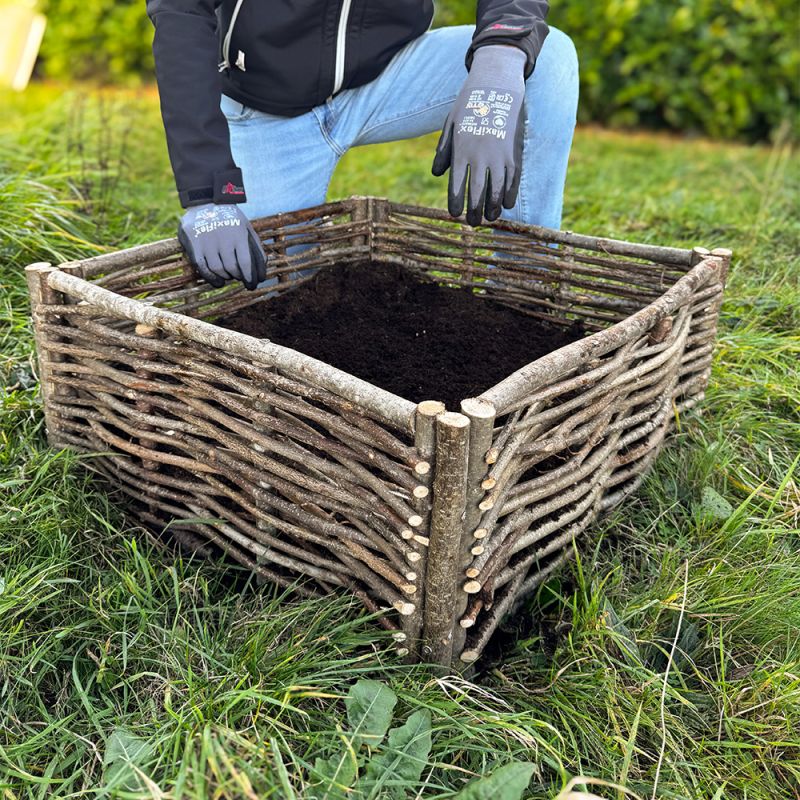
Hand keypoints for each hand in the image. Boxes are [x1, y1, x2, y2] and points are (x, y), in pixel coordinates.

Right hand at [178, 203, 266, 290]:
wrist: (206, 201)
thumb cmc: (230, 218)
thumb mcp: (246, 227)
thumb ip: (255, 246)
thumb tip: (263, 269)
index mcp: (238, 234)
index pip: (246, 262)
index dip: (250, 276)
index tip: (252, 285)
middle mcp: (223, 238)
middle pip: (232, 267)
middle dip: (238, 276)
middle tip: (240, 277)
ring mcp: (207, 241)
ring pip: (218, 269)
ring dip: (225, 277)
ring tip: (229, 276)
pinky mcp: (194, 244)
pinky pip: (202, 267)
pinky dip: (211, 277)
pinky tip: (218, 281)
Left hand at [432, 45, 526, 225]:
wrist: (497, 85)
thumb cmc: (469, 105)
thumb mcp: (450, 124)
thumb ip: (444, 150)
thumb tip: (436, 174)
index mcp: (462, 151)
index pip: (457, 185)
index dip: (456, 203)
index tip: (455, 214)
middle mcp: (480, 156)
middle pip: (477, 192)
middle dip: (474, 211)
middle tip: (472, 223)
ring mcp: (499, 155)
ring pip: (497, 190)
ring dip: (493, 207)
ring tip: (490, 218)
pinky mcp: (514, 152)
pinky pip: (512, 179)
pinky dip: (509, 194)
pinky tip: (505, 204)